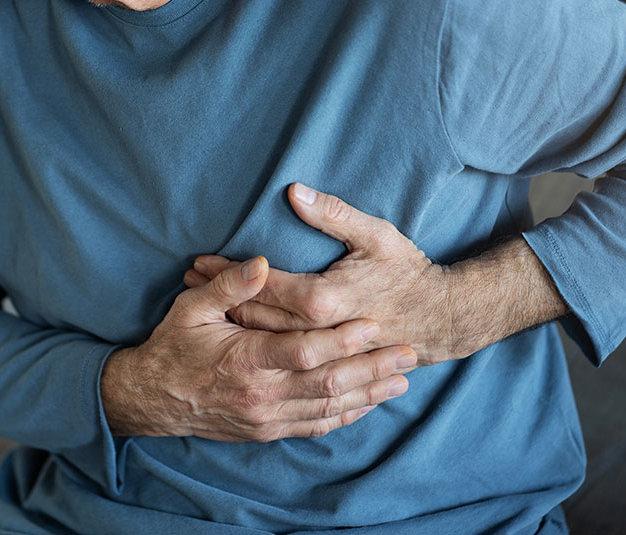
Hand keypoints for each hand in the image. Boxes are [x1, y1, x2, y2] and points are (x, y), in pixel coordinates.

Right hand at [101, 256, 415, 441]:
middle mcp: (262, 394)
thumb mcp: (191, 309)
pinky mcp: (267, 430)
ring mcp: (266, 417)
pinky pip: (315, 426)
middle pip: (329, 382)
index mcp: (246, 360)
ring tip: (400, 380)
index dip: (343, 339)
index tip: (374, 324)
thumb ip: (228, 285)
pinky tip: (366, 406)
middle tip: (406, 353)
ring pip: (328, 407)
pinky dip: (344, 416)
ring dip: (368, 394)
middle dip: (371, 368)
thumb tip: (262, 263)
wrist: (152, 399)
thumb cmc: (172, 348)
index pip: (306, 350)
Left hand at [184, 183, 455, 366]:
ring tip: (196, 306)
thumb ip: (333, 215)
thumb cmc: (407, 273)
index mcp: (322, 298)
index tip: (196, 262)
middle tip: (185, 283)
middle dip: (217, 297)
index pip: (260, 283)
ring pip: (261, 339)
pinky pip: (280, 359)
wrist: (440, 319)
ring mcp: (320, 353)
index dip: (226, 271)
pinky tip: (233, 337)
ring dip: (228, 321)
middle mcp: (315, 331)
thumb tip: (293, 192)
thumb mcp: (376, 235)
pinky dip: (253, 344)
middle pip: (253, 315)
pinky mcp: (326, 365)